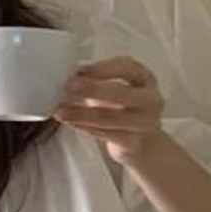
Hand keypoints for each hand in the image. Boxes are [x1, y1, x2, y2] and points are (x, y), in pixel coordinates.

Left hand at [59, 54, 166, 174]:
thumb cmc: (126, 106)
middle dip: (92, 89)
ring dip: (81, 114)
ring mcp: (144, 124)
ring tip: (61, 110)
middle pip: (120, 93)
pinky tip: (70, 122)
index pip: (127, 68)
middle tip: (69, 86)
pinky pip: (104, 134)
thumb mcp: (121, 86)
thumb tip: (73, 74)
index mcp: (145, 78)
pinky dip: (84, 127)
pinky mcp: (132, 143)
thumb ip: (101, 79)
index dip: (103, 68)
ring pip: (109, 118)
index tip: (80, 69)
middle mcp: (150, 100)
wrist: (144, 142)